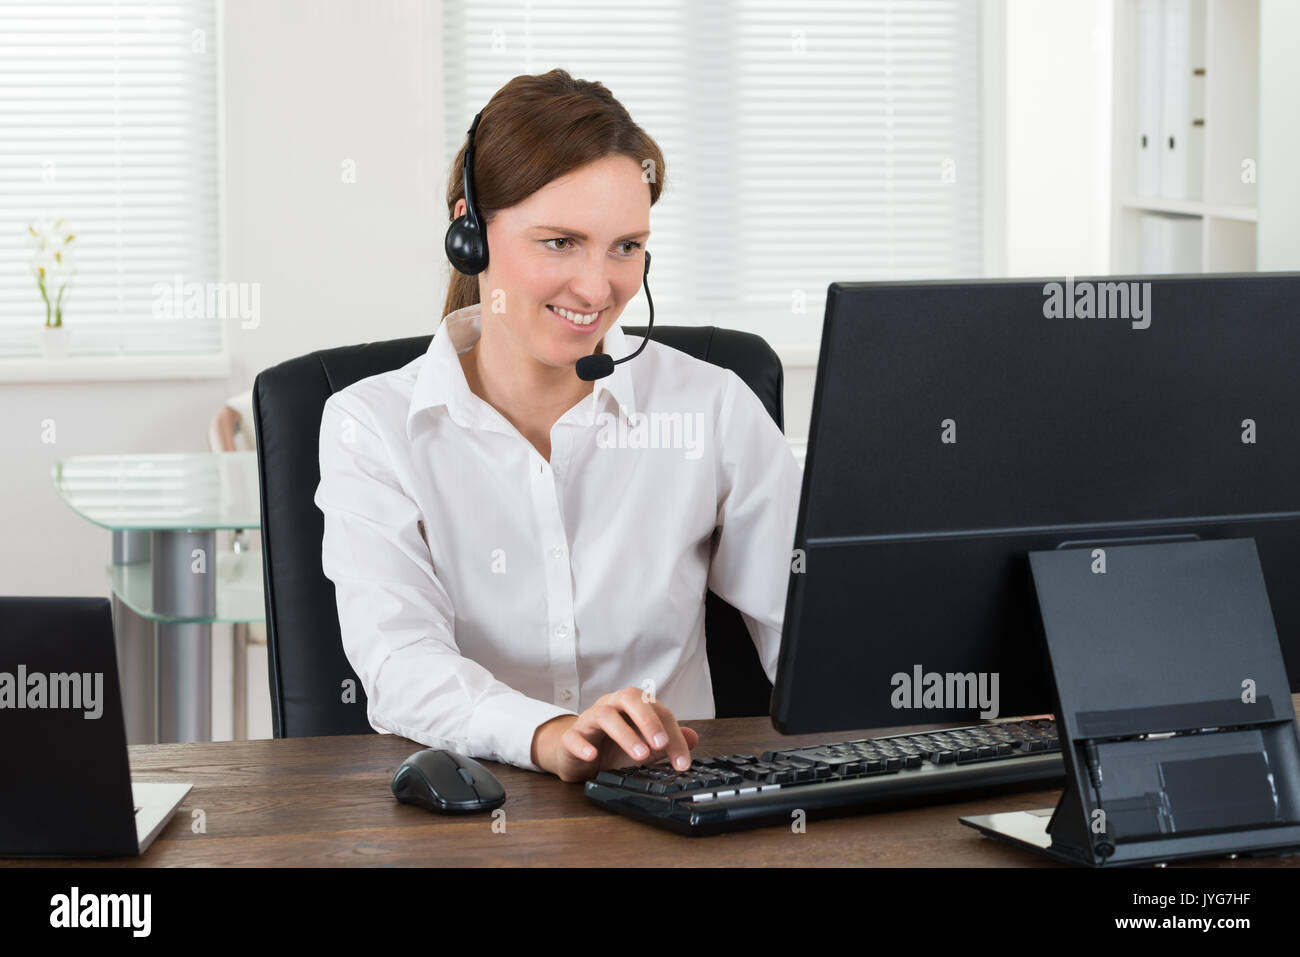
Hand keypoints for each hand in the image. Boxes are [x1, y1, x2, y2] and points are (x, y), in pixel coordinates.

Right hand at [532, 686, 699, 781]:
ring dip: (624, 734)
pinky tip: (593, 756)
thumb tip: (693, 738)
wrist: (576, 755)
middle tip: (661, 744)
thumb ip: (667, 742)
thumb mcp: (645, 747)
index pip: (658, 711)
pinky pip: (574, 737)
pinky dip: (584, 746)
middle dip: (648, 720)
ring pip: (605, 715)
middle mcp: (611, 705)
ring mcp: (589, 719)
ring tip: (640, 755)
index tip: (682, 762)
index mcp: (632, 706)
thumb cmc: (611, 747)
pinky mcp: (571, 737)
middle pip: (630, 698)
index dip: (673, 735)